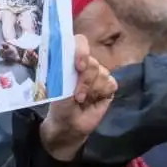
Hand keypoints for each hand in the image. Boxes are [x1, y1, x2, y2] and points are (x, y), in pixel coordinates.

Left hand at [40, 34, 116, 161]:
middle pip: (92, 62)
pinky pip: (110, 83)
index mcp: (71, 60)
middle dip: (84, 79)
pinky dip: (101, 92)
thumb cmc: (59, 104)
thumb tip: (68, 60)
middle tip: (77, 94)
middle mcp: (87, 65)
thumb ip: (63, 71)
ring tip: (81, 99)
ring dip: (90, 88)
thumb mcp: (56, 87)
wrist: (69, 124)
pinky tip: (93, 100)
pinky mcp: (109, 86)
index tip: (78, 65)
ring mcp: (99, 75)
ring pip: (102, 73)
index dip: (81, 50)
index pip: (80, 42)